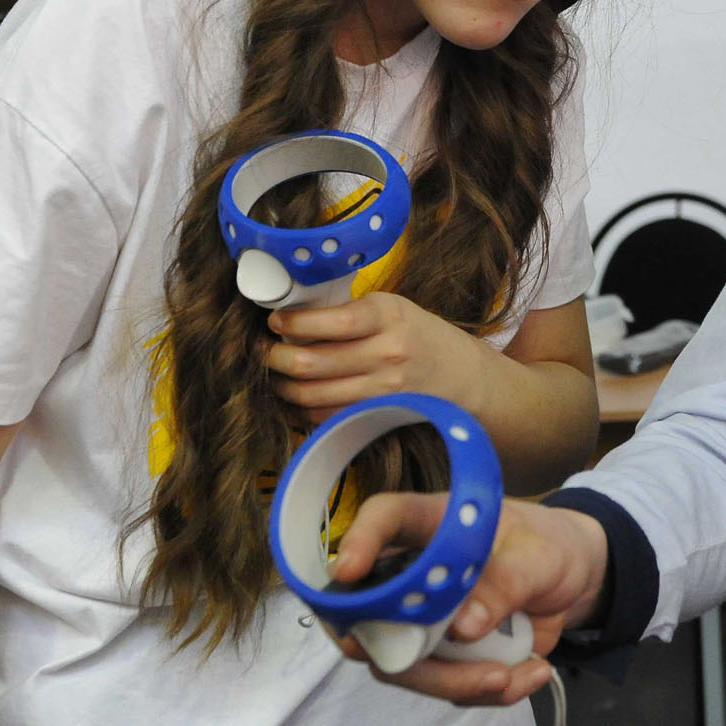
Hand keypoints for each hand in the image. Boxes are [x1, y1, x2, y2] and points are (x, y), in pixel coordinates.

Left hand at [262, 292, 486, 422]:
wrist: (464, 378)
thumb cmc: (420, 336)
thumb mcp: (393, 309)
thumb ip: (350, 312)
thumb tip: (290, 316)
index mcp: (387, 315)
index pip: (326, 321)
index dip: (289, 324)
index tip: (274, 321)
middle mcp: (386, 353)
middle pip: (308, 363)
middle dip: (272, 357)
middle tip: (261, 349)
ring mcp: (382, 390)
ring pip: (309, 394)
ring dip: (280, 385)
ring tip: (274, 373)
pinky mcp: (376, 415)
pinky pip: (323, 416)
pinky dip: (300, 407)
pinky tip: (294, 395)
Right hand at [326, 492, 610, 705]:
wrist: (574, 580)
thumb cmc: (549, 547)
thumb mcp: (540, 557)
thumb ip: (505, 583)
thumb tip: (462, 626)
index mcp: (432, 524)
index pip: (385, 518)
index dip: (359, 539)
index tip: (349, 569)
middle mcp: (413, 572)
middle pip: (370, 611)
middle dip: (399, 649)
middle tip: (451, 666)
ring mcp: (422, 618)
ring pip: (401, 662)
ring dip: (453, 681)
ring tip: (510, 676)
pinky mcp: (442, 654)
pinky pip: (443, 685)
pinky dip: (482, 691)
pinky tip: (527, 674)